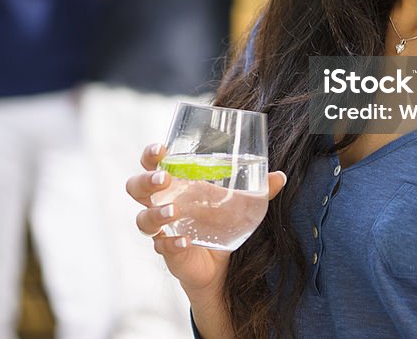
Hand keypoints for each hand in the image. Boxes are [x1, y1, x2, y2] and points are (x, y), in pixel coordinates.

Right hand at [126, 143, 286, 295]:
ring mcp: (162, 230)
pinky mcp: (169, 253)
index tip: (160, 148)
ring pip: (143, 219)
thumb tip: (280, 176)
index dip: (150, 154)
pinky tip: (184, 242)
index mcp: (175, 185)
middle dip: (145, 181)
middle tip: (163, 179)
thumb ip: (259, 191)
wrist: (221, 267)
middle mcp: (161, 204)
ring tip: (173, 213)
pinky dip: (171, 244)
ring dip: (156, 214)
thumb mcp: (239, 205)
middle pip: (135, 187)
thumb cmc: (221, 224)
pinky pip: (162, 247)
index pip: (151, 164)